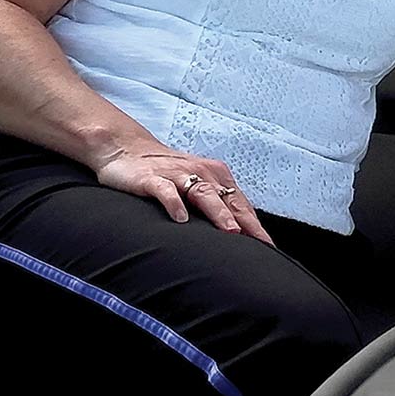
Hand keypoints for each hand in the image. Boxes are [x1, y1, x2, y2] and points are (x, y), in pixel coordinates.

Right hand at [94, 147, 273, 242]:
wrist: (125, 148)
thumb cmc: (166, 171)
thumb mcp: (194, 185)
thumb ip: (214, 205)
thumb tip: (237, 235)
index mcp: (215, 176)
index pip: (241, 204)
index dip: (256, 226)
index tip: (269, 248)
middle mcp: (200, 172)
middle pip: (228, 199)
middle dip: (246, 222)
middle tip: (260, 244)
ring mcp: (176, 175)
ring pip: (203, 193)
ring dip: (218, 212)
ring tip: (230, 231)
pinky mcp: (151, 178)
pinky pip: (166, 190)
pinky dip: (174, 203)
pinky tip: (180, 219)